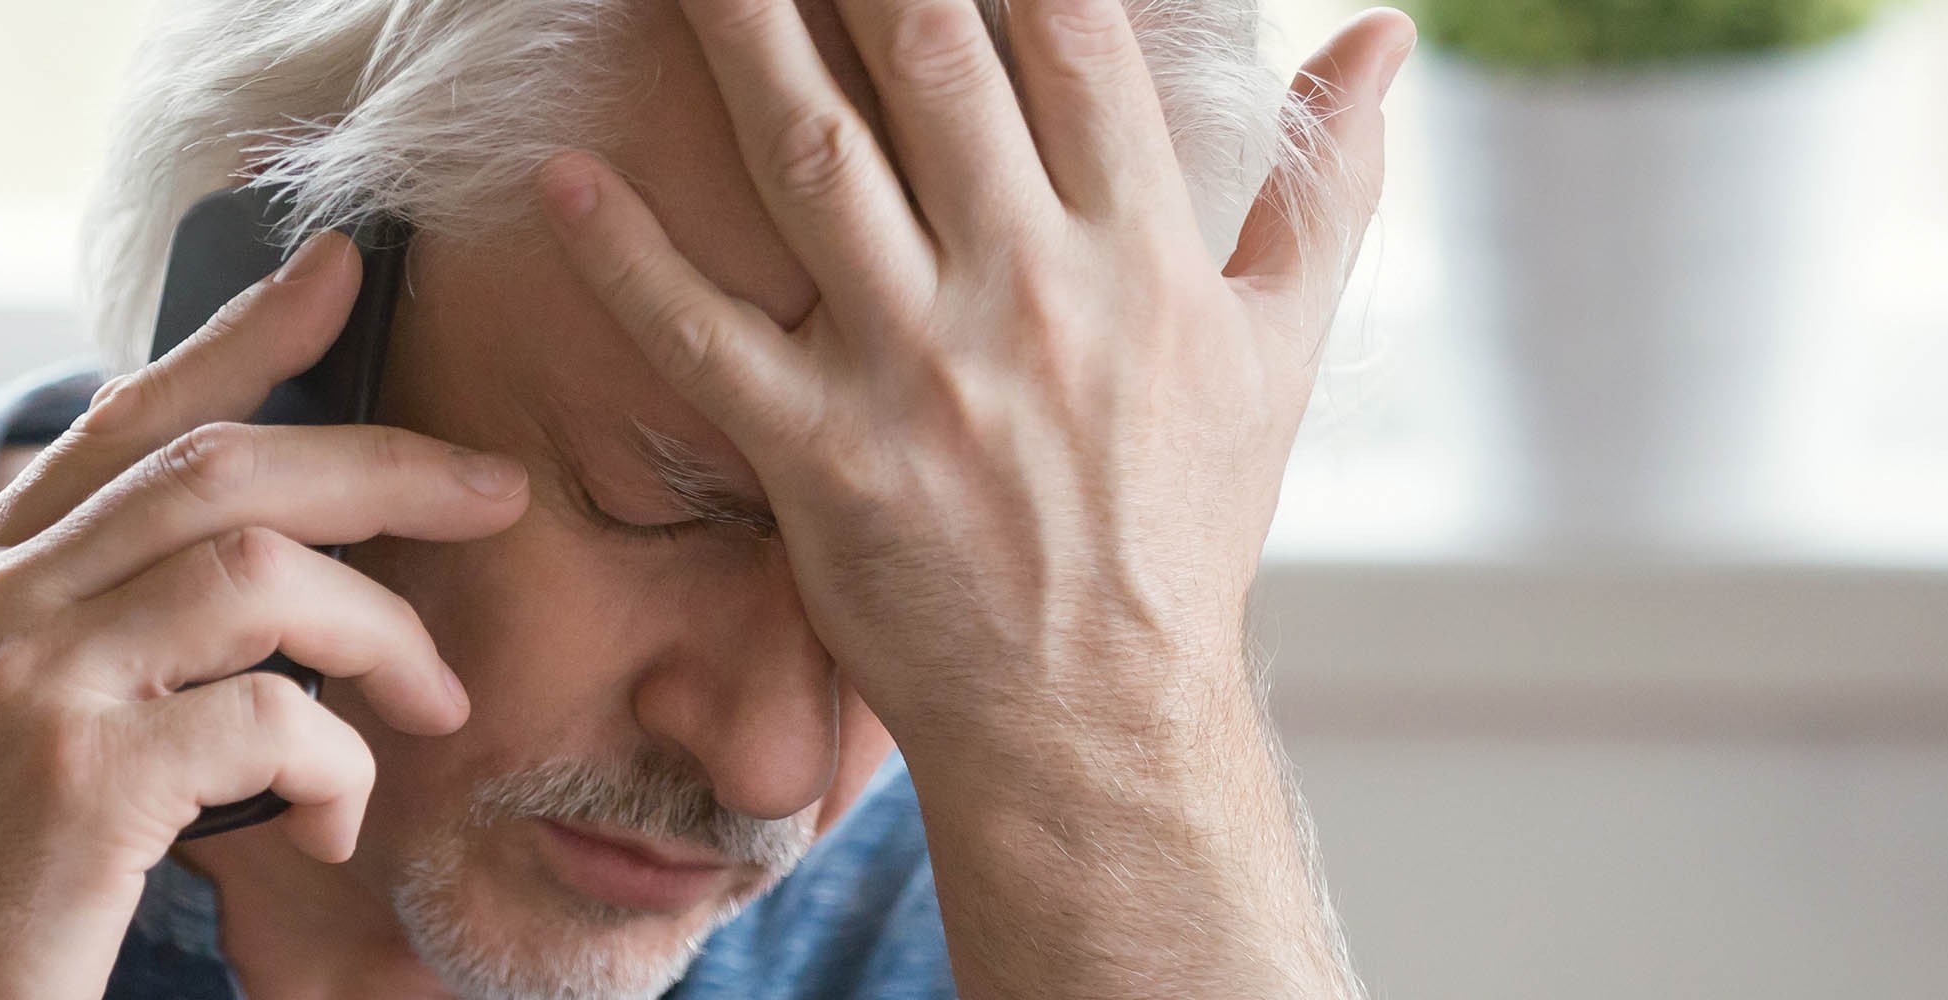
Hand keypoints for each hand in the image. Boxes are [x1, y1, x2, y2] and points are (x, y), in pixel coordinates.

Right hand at [0, 233, 528, 999]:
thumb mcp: (11, 734)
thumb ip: (99, 635)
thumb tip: (253, 567)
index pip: (124, 420)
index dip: (242, 338)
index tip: (342, 274)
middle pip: (216, 467)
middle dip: (382, 465)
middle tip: (494, 492)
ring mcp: (24, 686)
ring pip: (257, 570)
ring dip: (383, 630)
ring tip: (437, 700)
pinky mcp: (78, 781)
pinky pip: (270, 719)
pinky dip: (337, 765)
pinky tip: (332, 821)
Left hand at [537, 0, 1411, 733]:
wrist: (1101, 716)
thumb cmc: (1187, 524)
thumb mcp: (1281, 350)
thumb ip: (1326, 183)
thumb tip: (1384, 38)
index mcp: (1141, 252)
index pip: (1071, 40)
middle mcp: (1031, 293)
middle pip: (930, 62)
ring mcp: (919, 373)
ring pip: (810, 161)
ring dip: (740, 37)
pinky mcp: (821, 459)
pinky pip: (706, 339)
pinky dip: (630, 258)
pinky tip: (562, 178)